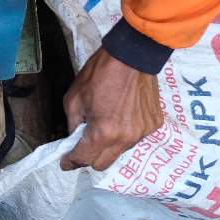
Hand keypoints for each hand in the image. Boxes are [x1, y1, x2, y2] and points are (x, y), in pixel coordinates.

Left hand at [59, 46, 164, 171]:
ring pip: (119, 152)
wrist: (133, 55)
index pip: (84, 159)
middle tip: (83, 143)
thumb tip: (73, 141)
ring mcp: (142, 133)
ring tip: (106, 122)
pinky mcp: (154, 126)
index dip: (71, 162)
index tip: (66, 162)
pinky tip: (122, 113)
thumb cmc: (99, 73)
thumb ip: (72, 125)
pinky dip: (125, 132)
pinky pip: (135, 138)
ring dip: (109, 144)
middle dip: (89, 157)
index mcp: (104, 132)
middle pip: (103, 164)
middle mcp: (125, 138)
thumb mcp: (73, 97)